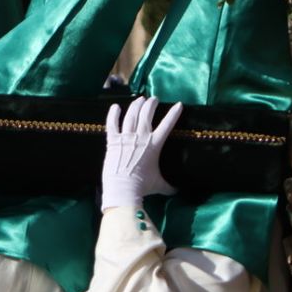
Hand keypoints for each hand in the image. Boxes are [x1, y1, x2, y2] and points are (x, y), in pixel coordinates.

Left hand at [100, 96, 180, 210]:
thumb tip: (178, 192)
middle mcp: (141, 136)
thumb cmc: (143, 186)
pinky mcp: (113, 140)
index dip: (174, 113)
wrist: (123, 188)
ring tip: (140, 99)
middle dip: (151, 104)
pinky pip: (112, 123)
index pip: (167, 124)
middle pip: (147, 113)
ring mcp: (126, 137)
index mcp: (154, 144)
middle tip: (153, 100)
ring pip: (131, 115)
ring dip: (136, 105)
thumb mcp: (159, 185)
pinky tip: (115, 106)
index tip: (178, 105)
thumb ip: (169, 186)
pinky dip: (113, 114)